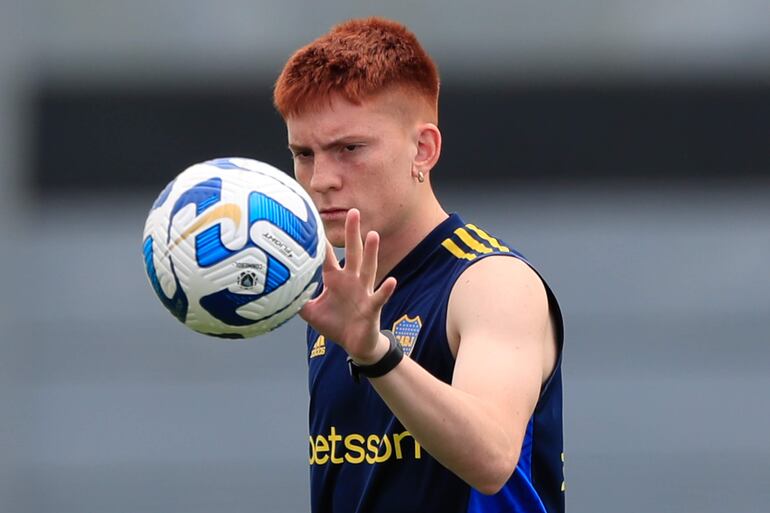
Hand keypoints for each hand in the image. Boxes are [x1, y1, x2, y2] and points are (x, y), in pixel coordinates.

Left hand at [299, 209, 396, 361]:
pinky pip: (379, 297)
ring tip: (373, 235)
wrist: (354, 344)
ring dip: (371, 253)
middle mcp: (351, 280)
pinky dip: (386, 289)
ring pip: (367, 268)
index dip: (320, 240)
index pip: (327, 255)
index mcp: (335, 279)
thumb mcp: (311, 312)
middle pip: (352, 252)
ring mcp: (364, 292)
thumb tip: (275, 292)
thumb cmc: (335, 324)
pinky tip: (391, 281)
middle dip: (352, 233)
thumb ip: (296, 299)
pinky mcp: (372, 307)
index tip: (315, 219)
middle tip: (353, 212)